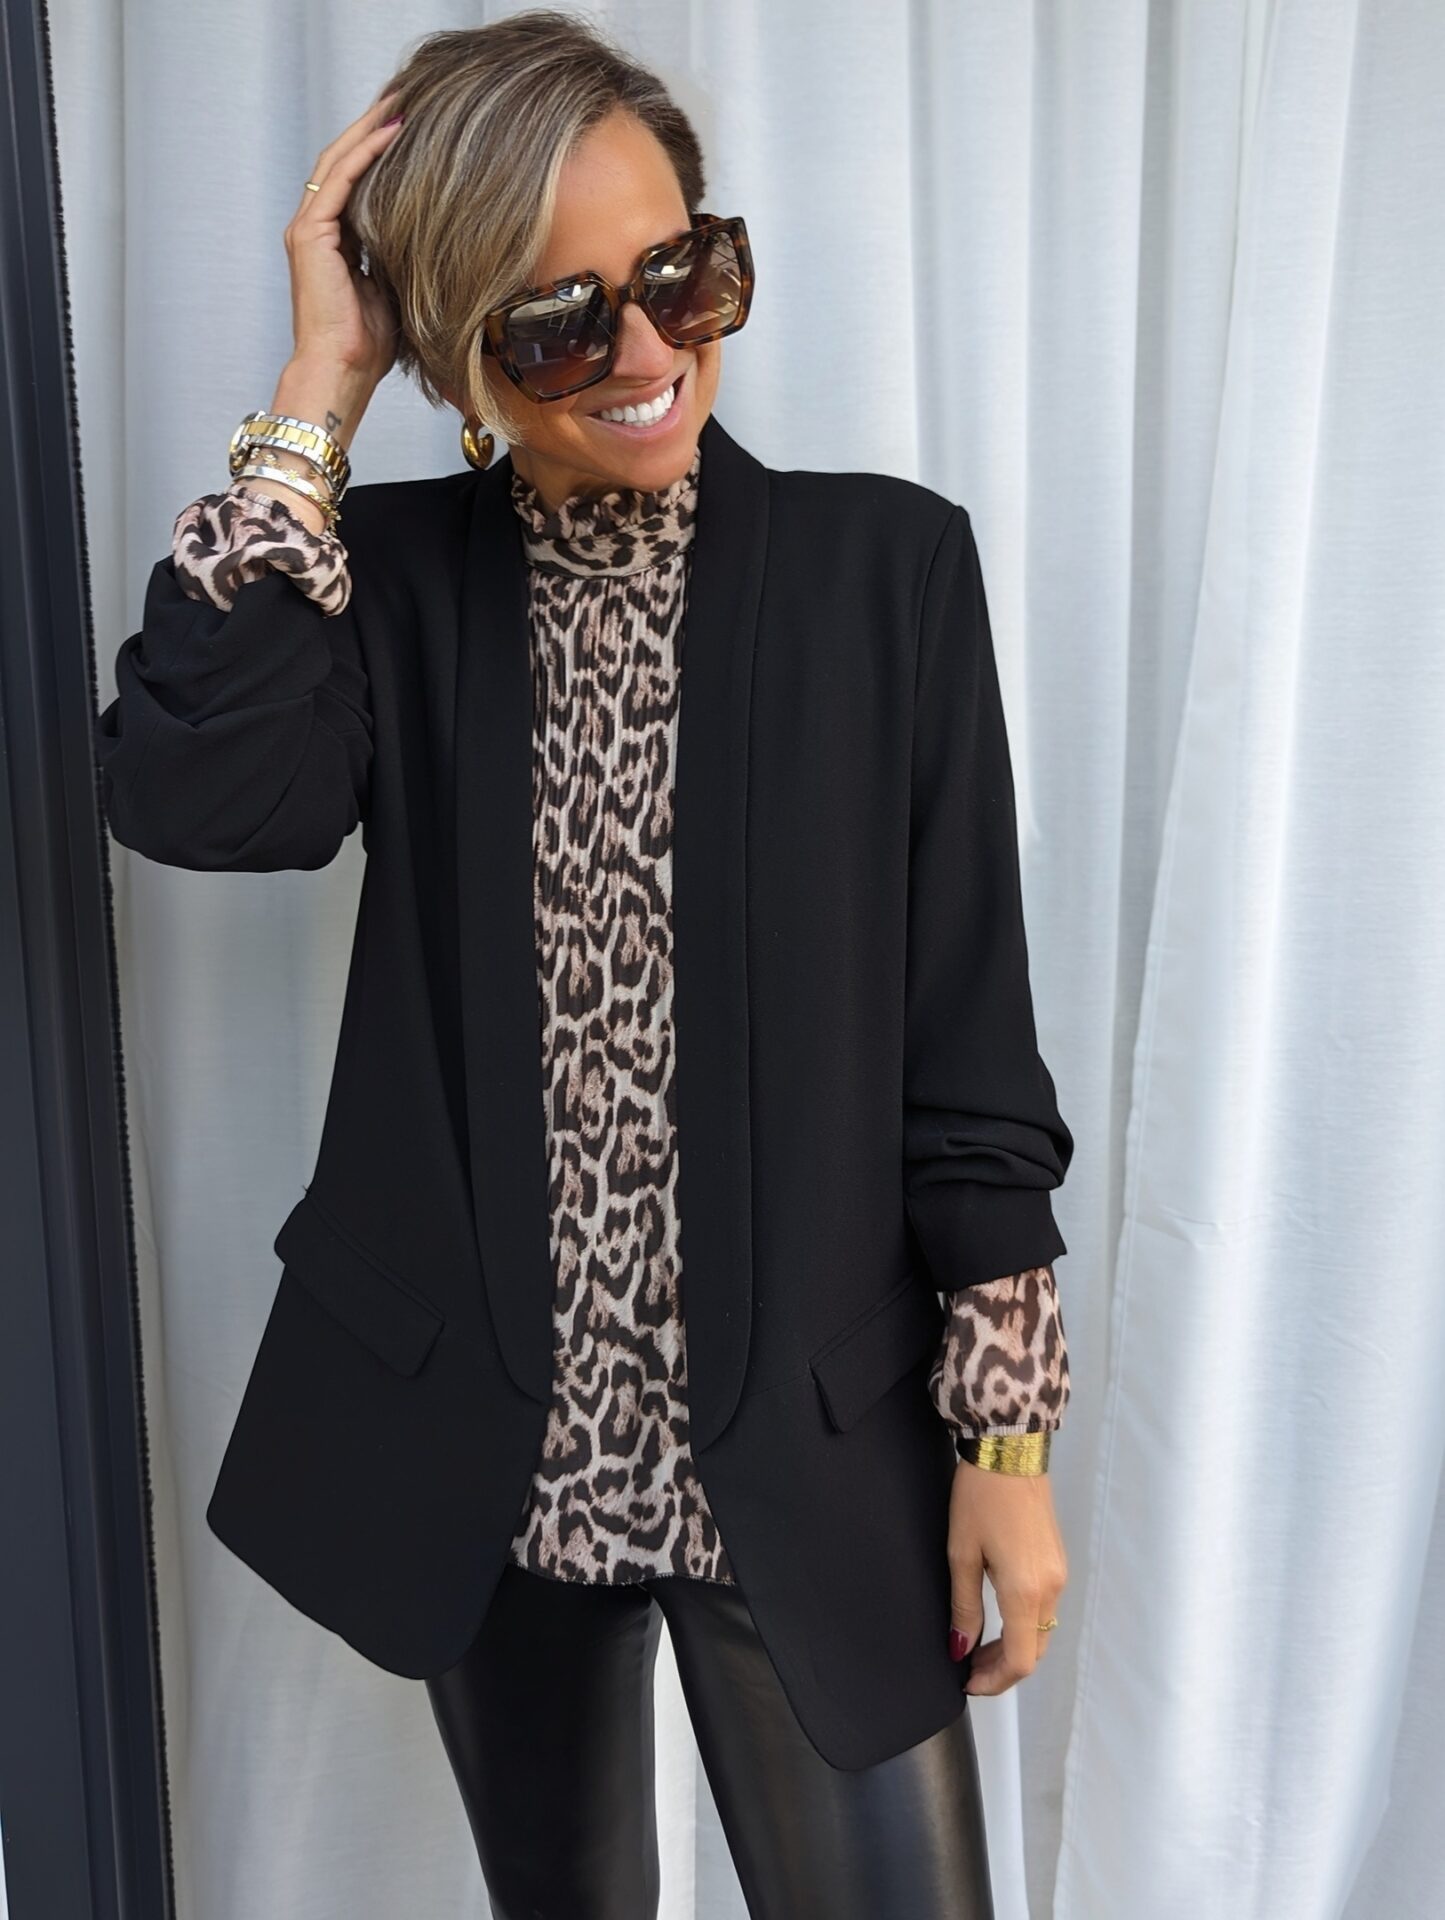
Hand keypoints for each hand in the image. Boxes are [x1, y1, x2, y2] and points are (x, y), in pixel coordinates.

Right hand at [283, 87, 407, 387]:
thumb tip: (427, 234)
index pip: (353, 181)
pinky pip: (340, 182)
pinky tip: (391, 132)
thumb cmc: (367, 346)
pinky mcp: (309, 235)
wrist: (342, 371)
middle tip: (403, 95)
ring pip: (338, 162)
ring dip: (369, 129)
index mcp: (331, 241)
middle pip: (342, 161)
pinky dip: (365, 154)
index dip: (377, 150)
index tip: (408, 125)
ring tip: (399, 101)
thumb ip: (395, 255)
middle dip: (372, 127)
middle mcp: (313, 228)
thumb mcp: (390, 289)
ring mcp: (307, 230)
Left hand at [947, 1454, 1067, 1695]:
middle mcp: (1051, 1588)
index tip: (967, 1681)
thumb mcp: (962, 1553)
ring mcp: (1059, 1574)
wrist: (1010, 1450)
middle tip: (968, 1666)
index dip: (994, 1681)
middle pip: (1034, 1650)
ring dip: (1013, 1645)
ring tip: (978, 1644)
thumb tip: (959, 1648)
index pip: (1019, 1661)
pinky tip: (998, 1616)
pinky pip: (1045, 1608)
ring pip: (1041, 1631)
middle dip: (1002, 1667)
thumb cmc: (979, 1498)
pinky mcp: (1058, 1560)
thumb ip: (964, 1606)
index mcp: (1026, 1591)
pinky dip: (1023, 1623)